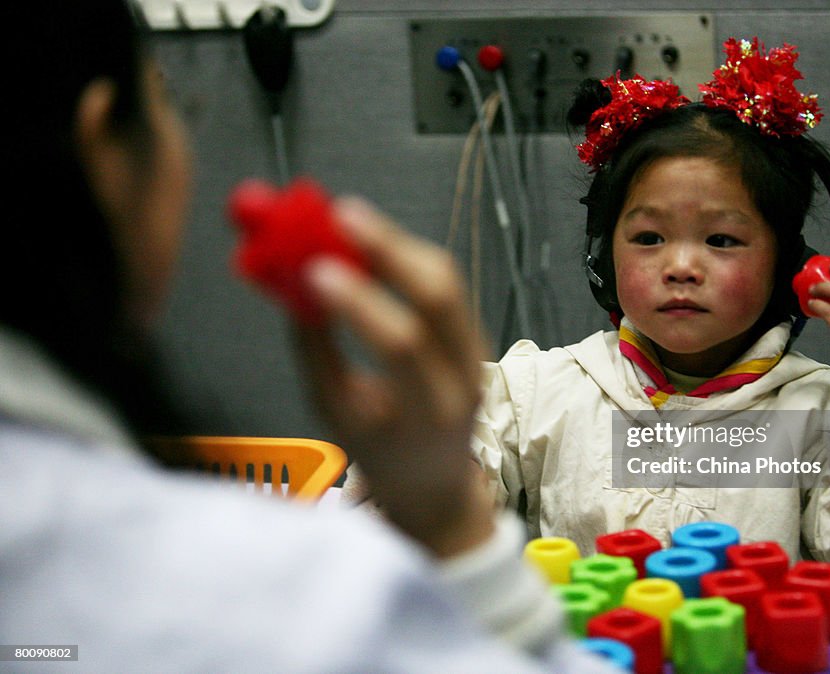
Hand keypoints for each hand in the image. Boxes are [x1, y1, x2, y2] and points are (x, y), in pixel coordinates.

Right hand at [292, 196, 492, 556]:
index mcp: (429, 416)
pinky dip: (407, 255)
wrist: (436, 482)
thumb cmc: (379, 452)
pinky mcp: (476, 332)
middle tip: (339, 215)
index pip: (403, 349)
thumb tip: (291, 283)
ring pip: (446, 280)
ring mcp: (479, 352)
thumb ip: (317, 353)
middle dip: (389, 249)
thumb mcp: (337, 416)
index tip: (316, 270)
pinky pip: (445, 282)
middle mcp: (466, 379)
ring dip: (396, 242)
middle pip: (439, 299)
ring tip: (347, 217)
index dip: (360, 305)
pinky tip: (373, 239)